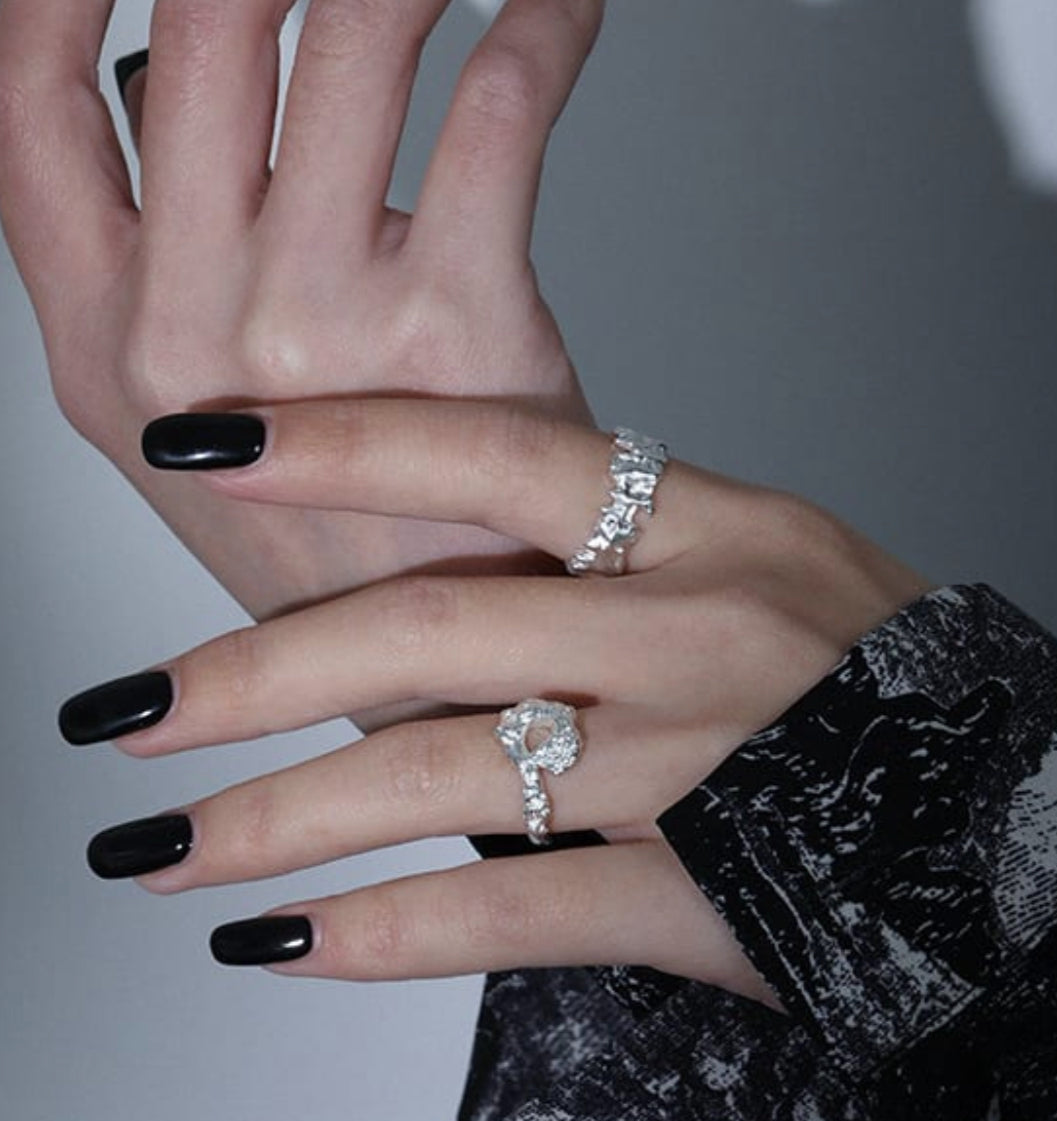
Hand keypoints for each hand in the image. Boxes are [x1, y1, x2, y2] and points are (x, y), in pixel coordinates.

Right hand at [0, 0, 599, 635]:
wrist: (435, 675)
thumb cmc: (333, 544)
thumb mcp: (194, 433)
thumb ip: (158, 270)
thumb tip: (146, 79)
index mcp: (101, 344)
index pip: (28, 110)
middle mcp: (186, 331)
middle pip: (199, 34)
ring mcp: (317, 330)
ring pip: (348, 38)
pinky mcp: (459, 329)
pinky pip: (496, 111)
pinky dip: (543, 25)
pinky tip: (561, 5)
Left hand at [61, 398, 929, 1000]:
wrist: (1004, 795)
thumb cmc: (857, 666)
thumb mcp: (750, 561)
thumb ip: (602, 555)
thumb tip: (431, 557)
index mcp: (708, 523)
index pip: (497, 455)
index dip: (342, 444)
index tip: (199, 447)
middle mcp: (698, 629)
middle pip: (436, 631)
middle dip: (255, 674)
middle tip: (124, 715)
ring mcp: (703, 764)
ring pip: (452, 780)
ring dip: (284, 820)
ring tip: (158, 850)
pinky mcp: (711, 892)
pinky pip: (523, 914)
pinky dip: (390, 934)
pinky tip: (283, 940)